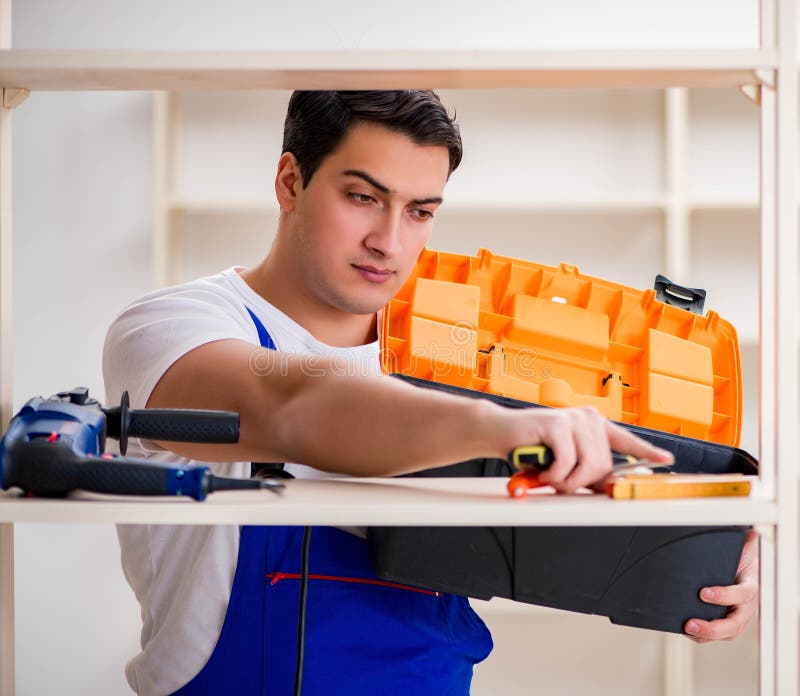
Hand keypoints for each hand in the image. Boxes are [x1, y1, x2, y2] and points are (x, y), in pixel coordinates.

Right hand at [513, 406, 674, 493]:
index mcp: (592, 425)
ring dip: (565, 480)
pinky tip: (540, 469)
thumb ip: (587, 471)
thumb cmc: (530, 448)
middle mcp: (586, 418)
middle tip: (557, 481)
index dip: (646, 452)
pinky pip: (567, 464)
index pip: (625, 440)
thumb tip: (613, 485)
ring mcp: (573, 419)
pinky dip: (553, 475)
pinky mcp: (557, 424)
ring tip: (547, 474)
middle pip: (603, 465)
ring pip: (587, 466)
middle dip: (580, 481)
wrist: (499, 432)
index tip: (666, 460)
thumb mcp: (564, 461)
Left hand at [684, 529, 758, 641]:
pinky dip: (700, 635)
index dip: (724, 595)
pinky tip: (684, 630)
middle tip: (691, 623)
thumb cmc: (740, 562)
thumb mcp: (743, 550)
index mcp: (750, 588)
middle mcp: (745, 607)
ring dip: (705, 634)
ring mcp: (736, 618)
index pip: (741, 594)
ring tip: (686, 628)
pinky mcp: (725, 624)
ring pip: (724, 633)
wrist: (743, 573)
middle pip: (733, 624)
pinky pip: (715, 634)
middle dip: (712, 627)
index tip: (704, 593)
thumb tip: (749, 532)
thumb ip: (744, 542)